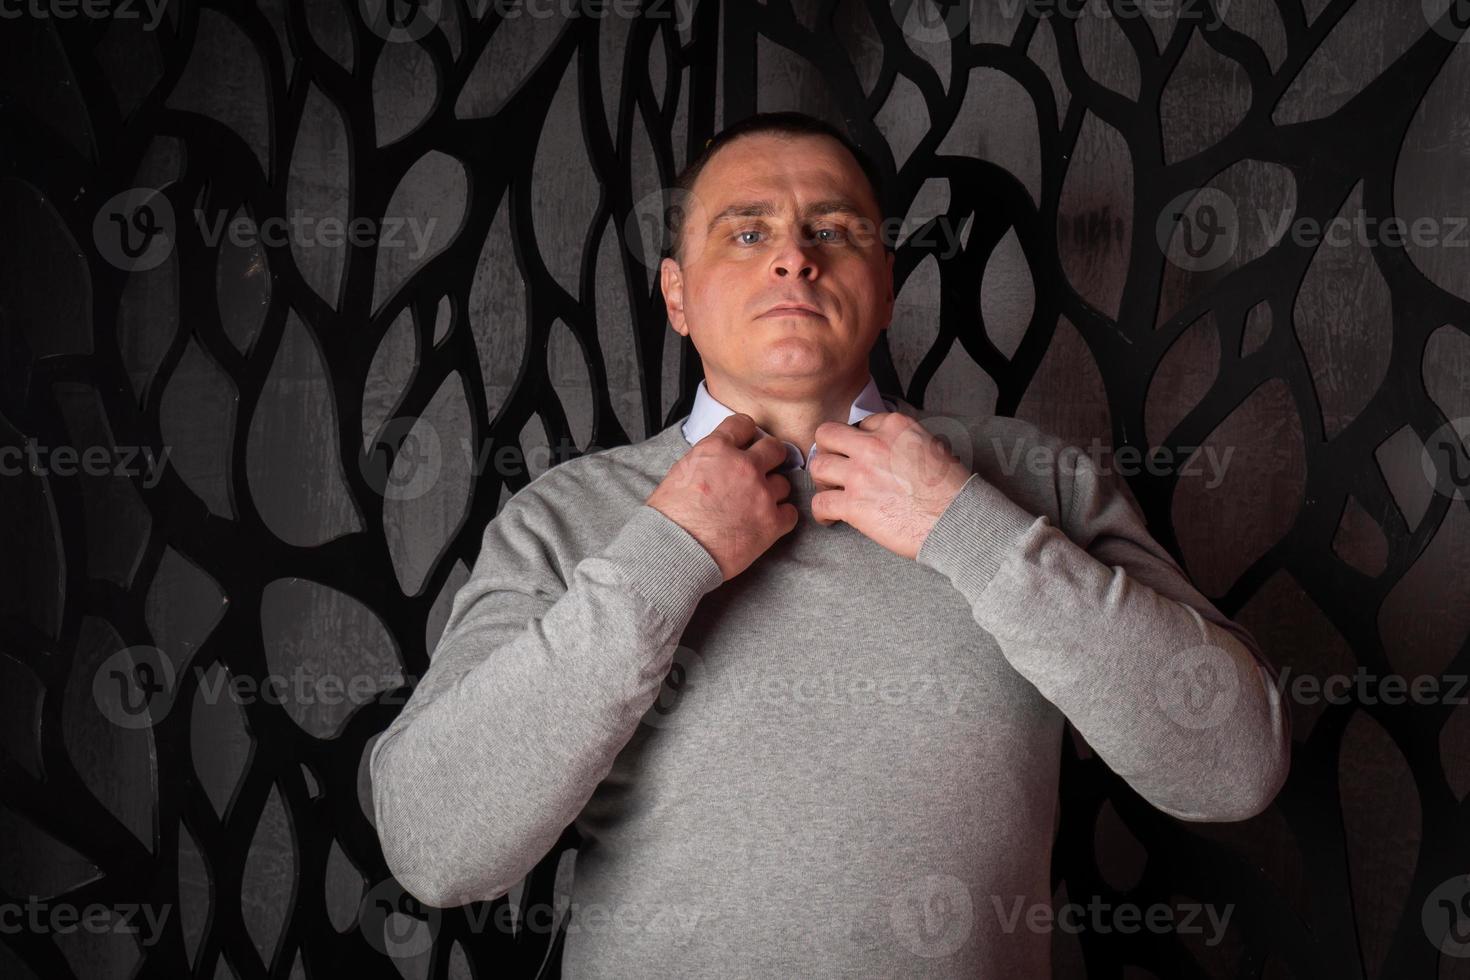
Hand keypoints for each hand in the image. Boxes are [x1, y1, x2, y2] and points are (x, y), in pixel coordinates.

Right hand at [646, 413, 798, 581]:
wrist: (674, 550)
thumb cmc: (669, 518)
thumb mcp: (681, 472)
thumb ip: (707, 461)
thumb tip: (717, 463)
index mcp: (717, 450)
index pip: (743, 424)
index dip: (746, 433)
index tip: (748, 441)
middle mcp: (743, 466)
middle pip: (774, 448)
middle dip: (770, 457)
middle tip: (763, 469)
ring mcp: (761, 494)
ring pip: (783, 483)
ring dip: (773, 492)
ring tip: (758, 505)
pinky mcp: (771, 522)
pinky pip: (791, 513)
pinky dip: (781, 518)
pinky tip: (767, 523)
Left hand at [808, 413, 973, 559]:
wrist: (956, 520)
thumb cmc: (953, 490)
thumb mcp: (935, 447)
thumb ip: (909, 442)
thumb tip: (901, 451)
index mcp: (895, 427)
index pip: (860, 423)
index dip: (858, 441)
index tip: (859, 455)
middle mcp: (873, 445)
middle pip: (827, 435)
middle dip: (827, 450)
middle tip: (834, 466)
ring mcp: (860, 474)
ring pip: (818, 467)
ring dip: (821, 481)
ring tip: (830, 492)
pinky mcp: (853, 504)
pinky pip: (820, 504)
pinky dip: (821, 513)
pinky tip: (830, 518)